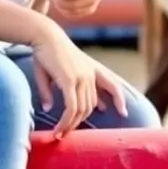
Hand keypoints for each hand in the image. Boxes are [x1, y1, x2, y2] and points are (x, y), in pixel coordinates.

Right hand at [29, 21, 127, 136]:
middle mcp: (90, 74)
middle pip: (90, 105)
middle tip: (66, 131)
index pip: (112, 85)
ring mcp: (82, 77)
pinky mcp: (69, 81)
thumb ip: (55, 91)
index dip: (119, 99)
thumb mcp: (55, 72)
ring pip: (82, 110)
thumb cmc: (46, 52)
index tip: (123, 112)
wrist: (43, 35)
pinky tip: (58, 128)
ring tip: (60, 133)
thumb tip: (49, 109)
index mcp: (91, 68)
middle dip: (79, 121)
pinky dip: (66, 121)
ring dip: (71, 124)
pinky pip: (72, 107)